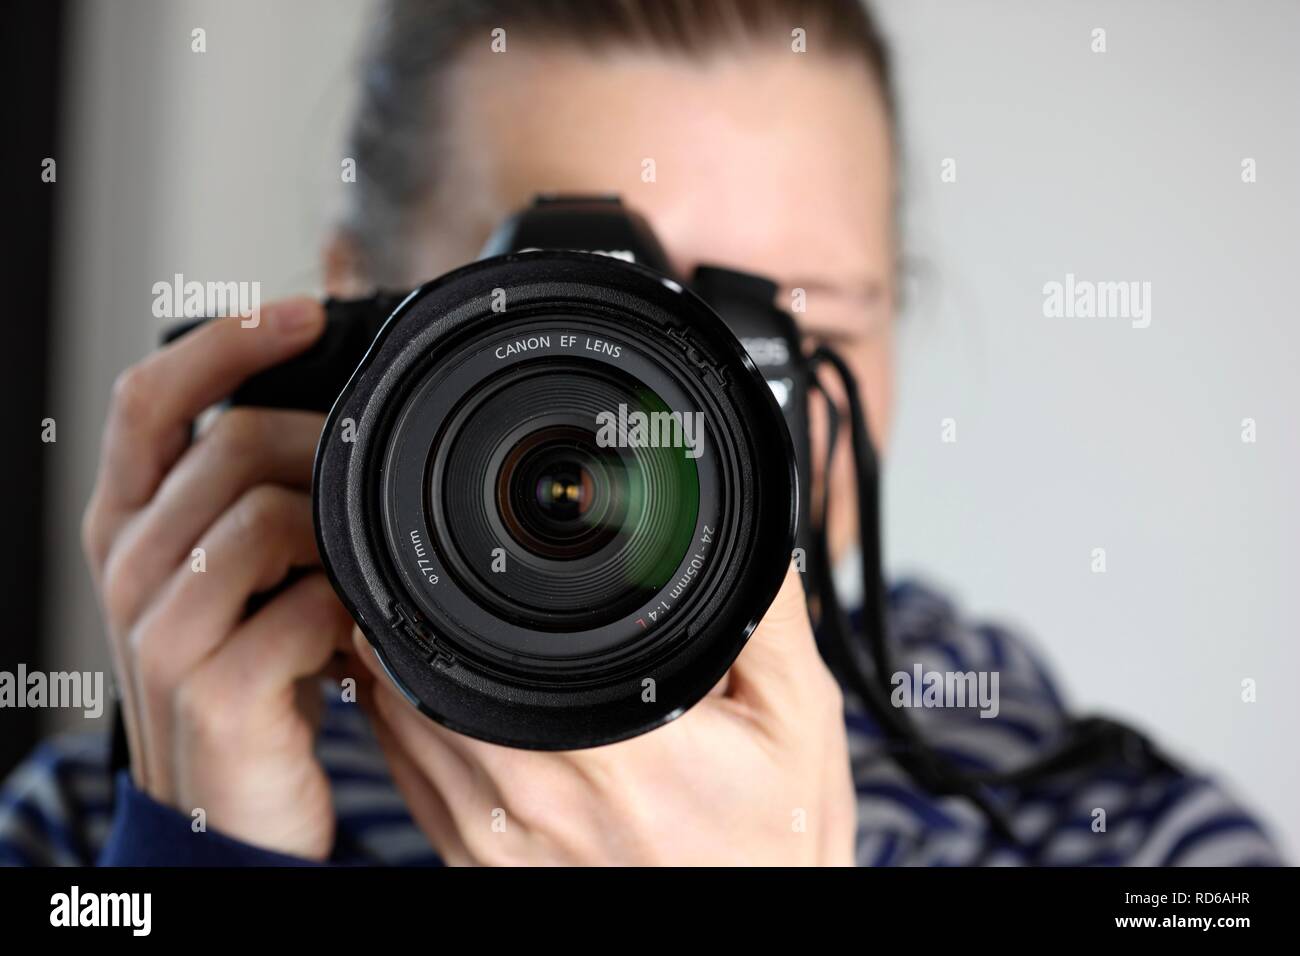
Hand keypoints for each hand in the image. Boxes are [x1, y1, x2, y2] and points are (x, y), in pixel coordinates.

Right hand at [82, 298, 353, 858]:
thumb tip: (336, 424)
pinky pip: (310, 608)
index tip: (305, 311)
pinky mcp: (216, 692)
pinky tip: (354, 636)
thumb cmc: (246, 679)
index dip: (223, 342)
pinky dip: (352, 612)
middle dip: (320, 446)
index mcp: (128, 527)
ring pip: (268, 517)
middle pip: (228, 445)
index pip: (149, 399)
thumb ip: (255, 504)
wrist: (227, 815)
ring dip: (339, 534)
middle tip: (373, 480)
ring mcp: (164, 632)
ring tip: (359, 569)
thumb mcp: (233, 582)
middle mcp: (131, 567)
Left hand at [358, 565, 856, 864]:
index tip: (492, 550)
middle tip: (488, 581)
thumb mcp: (797, 716)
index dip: (470, 574)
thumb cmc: (772, 843)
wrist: (759, 933)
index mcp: (615, 753)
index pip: (481, 636)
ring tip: (479, 638)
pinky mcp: (474, 871)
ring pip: (399, 716)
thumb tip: (739, 518)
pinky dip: (416, 722)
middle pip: (424, 665)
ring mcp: (494, 846)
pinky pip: (405, 774)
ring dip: (421, 661)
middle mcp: (536, 801)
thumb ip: (764, 613)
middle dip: (443, 606)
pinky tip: (469, 704)